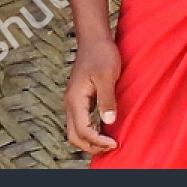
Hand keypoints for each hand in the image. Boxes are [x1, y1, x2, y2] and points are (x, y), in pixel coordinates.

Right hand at [64, 35, 120, 155]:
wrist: (93, 39)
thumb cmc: (101, 54)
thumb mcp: (107, 76)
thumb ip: (106, 99)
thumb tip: (109, 122)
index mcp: (75, 98)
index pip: (82, 130)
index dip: (98, 141)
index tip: (115, 143)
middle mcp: (70, 102)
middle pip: (74, 136)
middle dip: (91, 147)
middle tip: (112, 147)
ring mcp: (73, 101)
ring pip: (75, 131)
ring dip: (90, 141)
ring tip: (109, 142)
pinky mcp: (79, 99)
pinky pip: (80, 122)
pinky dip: (90, 132)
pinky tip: (105, 131)